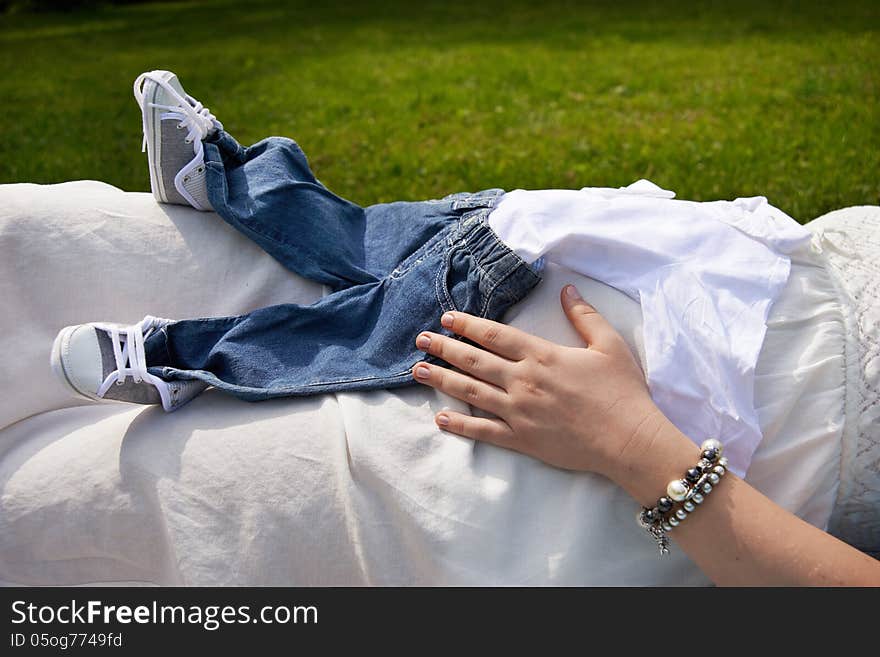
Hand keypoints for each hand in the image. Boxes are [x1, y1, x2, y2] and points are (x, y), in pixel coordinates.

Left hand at [411, 284, 666, 480]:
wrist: (629, 440)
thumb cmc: (623, 392)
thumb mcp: (609, 345)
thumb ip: (585, 316)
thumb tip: (566, 289)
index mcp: (542, 356)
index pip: (495, 335)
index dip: (468, 325)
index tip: (447, 318)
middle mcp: (524, 381)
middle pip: (474, 360)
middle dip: (444, 348)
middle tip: (421, 340)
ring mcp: (519, 412)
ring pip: (471, 392)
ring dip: (442, 379)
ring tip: (418, 371)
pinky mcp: (522, 440)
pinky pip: (483, 431)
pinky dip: (459, 424)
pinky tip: (440, 418)